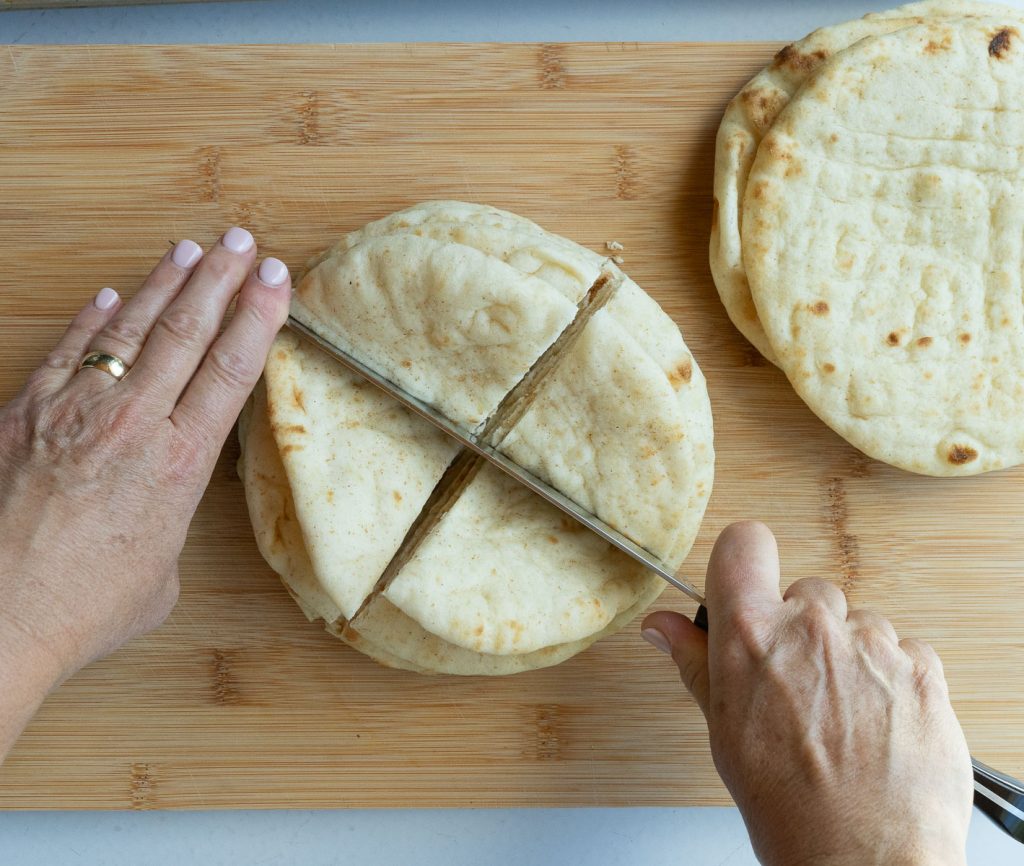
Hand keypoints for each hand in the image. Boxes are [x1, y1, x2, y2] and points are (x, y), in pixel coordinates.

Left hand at [0, 228, 289, 757]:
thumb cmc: (86, 609)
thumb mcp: (161, 575)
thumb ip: (168, 524)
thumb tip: (154, 511)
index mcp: (180, 464)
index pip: (232, 368)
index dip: (258, 316)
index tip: (275, 280)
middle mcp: (133, 425)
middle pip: (187, 333)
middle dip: (221, 280)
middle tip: (242, 242)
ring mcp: (75, 413)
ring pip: (130, 330)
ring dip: (163, 284)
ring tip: (190, 250)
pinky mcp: (24, 415)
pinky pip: (67, 353)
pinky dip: (91, 321)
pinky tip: (109, 296)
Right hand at [642, 522, 971, 865]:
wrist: (866, 857)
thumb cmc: (789, 804)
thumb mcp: (723, 729)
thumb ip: (695, 662)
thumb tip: (662, 627)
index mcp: (751, 634)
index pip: (743, 543)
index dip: (744, 560)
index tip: (748, 583)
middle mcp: (812, 626)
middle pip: (806, 592)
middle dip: (804, 629)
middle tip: (801, 685)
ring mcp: (872, 643)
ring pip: (858, 623)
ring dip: (851, 655)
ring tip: (845, 714)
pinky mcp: (921, 666)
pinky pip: (903, 648)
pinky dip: (893, 676)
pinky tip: (879, 721)